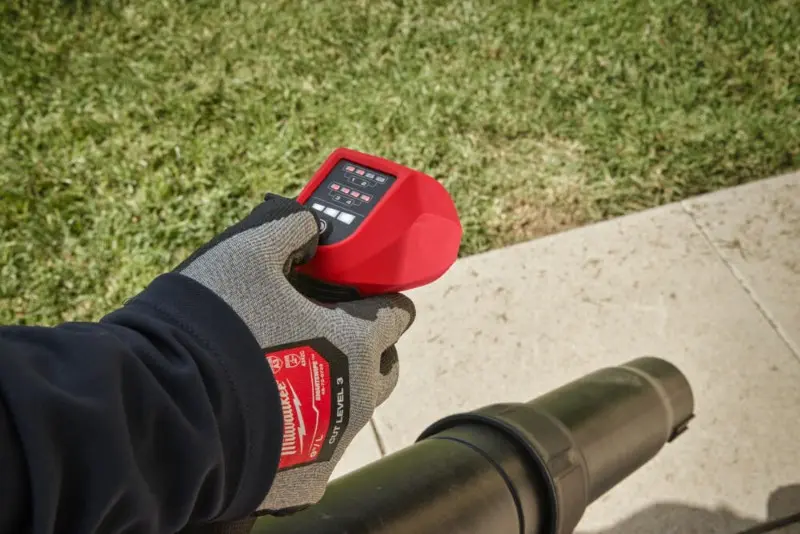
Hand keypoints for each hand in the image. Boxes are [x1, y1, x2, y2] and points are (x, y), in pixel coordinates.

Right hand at [176, 194, 414, 512]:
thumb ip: (287, 228)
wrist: (172, 411)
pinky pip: (318, 452)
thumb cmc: (216, 327)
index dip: (379, 299)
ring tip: (290, 376)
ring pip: (352, 410)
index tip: (360, 296)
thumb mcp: (247, 254)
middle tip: (325, 333)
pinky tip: (269, 418)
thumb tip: (308, 223)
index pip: (396, 314)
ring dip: (334, 389)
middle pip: (383, 366)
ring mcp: (335, 442)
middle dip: (365, 348)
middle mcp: (359, 396)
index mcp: (358, 341)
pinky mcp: (307, 480)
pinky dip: (303, 434)